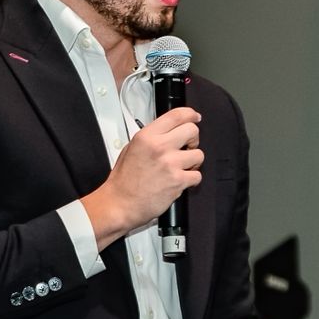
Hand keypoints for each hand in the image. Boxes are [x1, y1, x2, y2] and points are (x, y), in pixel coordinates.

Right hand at [80, 107, 201, 249]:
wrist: (120, 203)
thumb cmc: (123, 180)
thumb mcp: (131, 148)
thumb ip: (151, 137)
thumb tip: (169, 131)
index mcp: (147, 136)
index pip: (177, 115)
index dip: (190, 114)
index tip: (195, 117)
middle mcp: (159, 147)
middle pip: (192, 131)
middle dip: (193, 139)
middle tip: (188, 147)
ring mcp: (170, 164)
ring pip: (199, 154)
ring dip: (193, 162)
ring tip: (182, 167)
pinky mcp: (178, 181)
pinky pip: (197, 176)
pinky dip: (192, 179)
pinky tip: (181, 180)